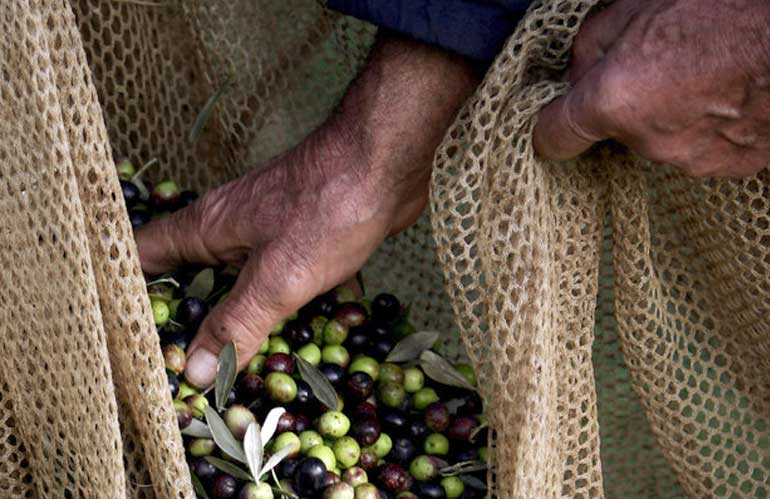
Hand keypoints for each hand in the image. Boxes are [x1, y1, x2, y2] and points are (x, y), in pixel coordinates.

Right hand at [136, 34, 476, 386]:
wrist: (389, 161)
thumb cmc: (328, 209)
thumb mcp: (277, 276)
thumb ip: (237, 324)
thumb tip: (195, 373)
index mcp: (206, 229)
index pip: (142, 257)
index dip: (128, 296)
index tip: (131, 341)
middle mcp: (230, 230)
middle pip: (193, 280)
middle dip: (191, 324)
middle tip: (188, 374)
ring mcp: (270, 234)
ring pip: (242, 285)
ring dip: (243, 322)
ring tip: (239, 371)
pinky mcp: (306, 242)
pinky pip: (284, 283)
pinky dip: (287, 310)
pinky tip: (300, 341)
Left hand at [533, 0, 769, 176]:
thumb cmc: (727, 6)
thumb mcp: (638, 2)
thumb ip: (593, 42)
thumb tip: (580, 71)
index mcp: (616, 100)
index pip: (555, 136)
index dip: (549, 127)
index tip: (552, 121)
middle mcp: (651, 142)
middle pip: (616, 129)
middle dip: (627, 99)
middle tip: (660, 59)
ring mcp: (696, 158)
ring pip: (663, 137)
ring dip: (672, 112)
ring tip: (706, 71)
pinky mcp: (736, 166)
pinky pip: (706, 147)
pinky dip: (711, 125)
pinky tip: (731, 91)